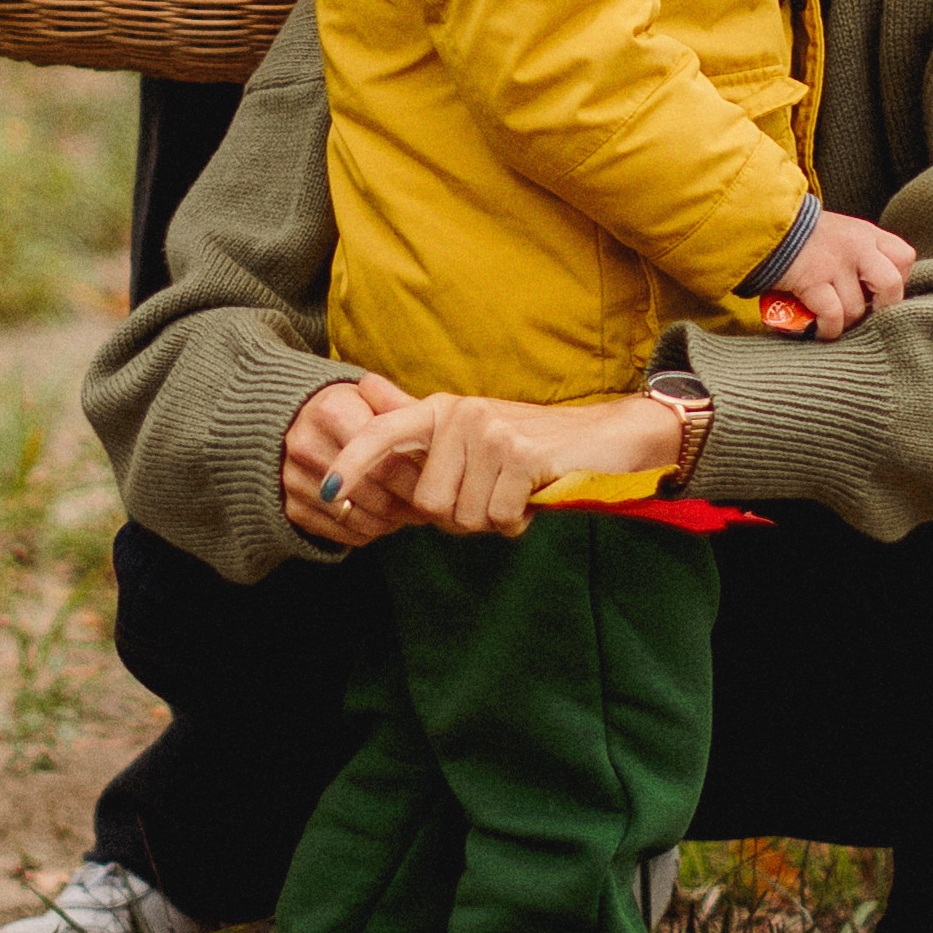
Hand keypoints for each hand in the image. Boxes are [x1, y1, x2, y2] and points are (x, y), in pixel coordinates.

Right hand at [281, 371, 422, 548]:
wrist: (293, 424)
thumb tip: (442, 425)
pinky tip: (382, 519)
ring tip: (407, 513)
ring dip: (390, 522)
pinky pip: (341, 532)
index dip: (416, 478)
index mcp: (331, 410)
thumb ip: (402, 409)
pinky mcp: (291, 508)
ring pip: (358, 517)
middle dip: (407, 505)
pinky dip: (368, 531)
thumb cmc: (347, 410)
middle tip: (429, 508)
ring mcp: (294, 479)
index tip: (437, 484)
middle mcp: (306, 444)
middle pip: (373, 492)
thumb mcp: (371, 399)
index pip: (384, 459)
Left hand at [318, 390, 680, 539]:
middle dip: (460, 517)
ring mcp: (490, 432)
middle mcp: (461, 414)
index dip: (351, 463)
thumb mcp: (475, 439)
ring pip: (463, 516)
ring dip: (491, 520)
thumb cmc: (533, 448)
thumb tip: (370, 414)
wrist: (606, 439)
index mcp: (442, 411)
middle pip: (429, 505)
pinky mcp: (521, 454)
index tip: (327, 491)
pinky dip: (517, 521)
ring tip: (514, 492)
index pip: (382, 433)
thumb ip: (426, 440)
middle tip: (492, 496)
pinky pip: (498, 518)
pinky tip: (533, 496)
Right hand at [772, 207, 916, 337]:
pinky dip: (827, 329)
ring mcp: (835, 262)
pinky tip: (819, 330)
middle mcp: (857, 246)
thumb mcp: (840, 235)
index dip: (899, 281)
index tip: (878, 293)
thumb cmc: (802, 237)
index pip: (904, 258)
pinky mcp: (812, 279)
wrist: (764, 225)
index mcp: (867, 234)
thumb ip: (860, 255)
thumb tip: (872, 293)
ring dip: (845, 323)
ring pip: (856, 308)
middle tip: (866, 317)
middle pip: (892, 285)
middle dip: (882, 309)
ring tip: (833, 322)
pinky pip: (832, 315)